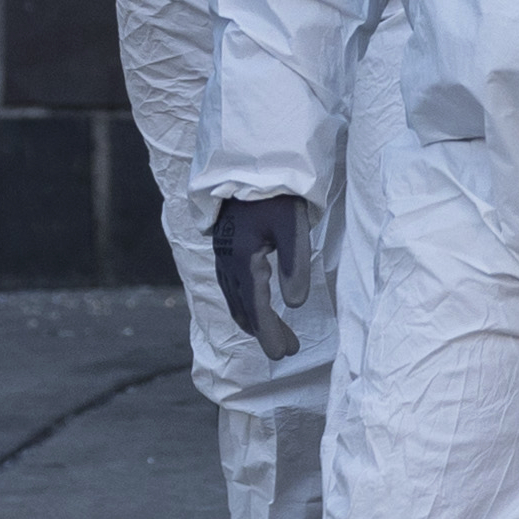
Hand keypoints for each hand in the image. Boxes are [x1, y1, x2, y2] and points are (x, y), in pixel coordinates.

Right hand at [211, 194, 318, 361]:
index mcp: (243, 260)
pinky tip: (255, 306)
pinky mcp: (225, 247)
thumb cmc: (276, 194)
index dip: (269, 333)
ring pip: (235, 299)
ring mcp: (223, 255)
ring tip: (276, 335)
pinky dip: (244, 303)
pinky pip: (230, 286)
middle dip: (265, 332)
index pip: (256, 308)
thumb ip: (295, 265)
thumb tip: (294, 305)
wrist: (250, 163)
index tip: (281, 355)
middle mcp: (227, 262)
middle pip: (245, 308)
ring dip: (255, 320)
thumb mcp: (293, 227)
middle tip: (288, 350)